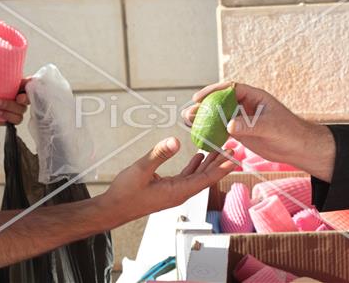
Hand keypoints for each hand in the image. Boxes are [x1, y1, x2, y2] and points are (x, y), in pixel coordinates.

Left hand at [0, 78, 30, 124]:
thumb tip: (4, 69)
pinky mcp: (13, 118)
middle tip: (17, 98)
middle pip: (28, 99)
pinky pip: (17, 119)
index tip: (26, 84)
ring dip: (10, 107)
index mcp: (19, 85)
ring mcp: (17, 108)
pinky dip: (8, 116)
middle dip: (24, 99)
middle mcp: (20, 97)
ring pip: (21, 110)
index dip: (30, 85)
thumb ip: (2, 76)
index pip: (30, 84)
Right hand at [101, 137, 234, 223]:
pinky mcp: (168, 189)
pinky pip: (187, 176)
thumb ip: (159, 154)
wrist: (113, 209)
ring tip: (221, 149)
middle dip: (220, 163)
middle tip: (233, 148)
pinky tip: (198, 156)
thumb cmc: (125, 193)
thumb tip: (175, 140)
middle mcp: (180, 193)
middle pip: (206, 177)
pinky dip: (195, 165)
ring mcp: (175, 192)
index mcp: (178, 191)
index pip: (206, 179)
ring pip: (198, 176)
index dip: (221, 168)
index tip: (235, 158)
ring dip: (209, 163)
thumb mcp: (140, 170)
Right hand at [182, 82, 334, 181]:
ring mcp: (242, 119)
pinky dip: (211, 131)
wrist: (299, 148)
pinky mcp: (241, 132)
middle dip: (204, 106)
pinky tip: (199, 134)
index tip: (199, 97)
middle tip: (189, 112)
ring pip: (219, 116)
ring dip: (204, 118)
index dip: (213, 91)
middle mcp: (246, 105)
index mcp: (254, 96)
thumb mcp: (270, 127)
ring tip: (187, 122)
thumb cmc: (290, 132)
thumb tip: (229, 126)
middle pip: (221, 102)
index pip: (230, 88)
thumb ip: (250, 125)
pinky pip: (223, 129)